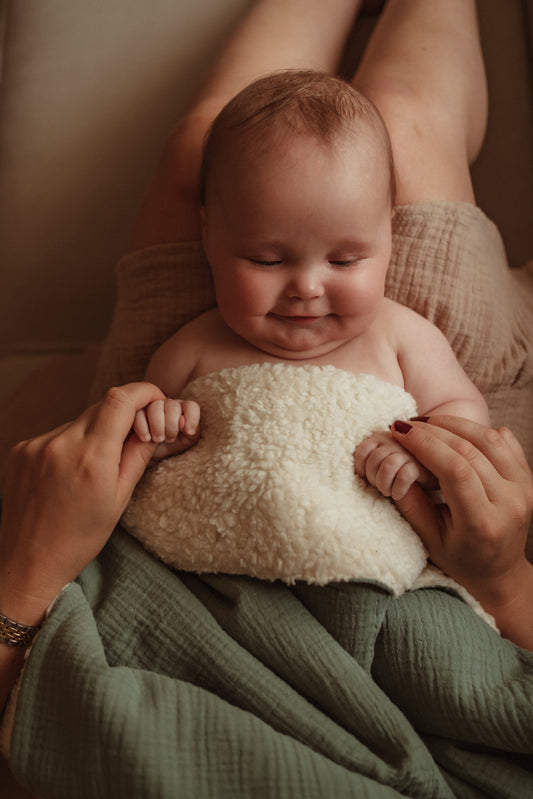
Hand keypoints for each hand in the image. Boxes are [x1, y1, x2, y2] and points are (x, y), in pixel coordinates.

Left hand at [0, 383, 166, 625]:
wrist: (28, 561)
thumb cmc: (78, 539)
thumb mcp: (119, 499)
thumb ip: (137, 456)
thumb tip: (153, 425)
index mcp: (91, 458)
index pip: (120, 399)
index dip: (144, 392)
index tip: (156, 399)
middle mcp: (60, 444)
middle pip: (102, 405)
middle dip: (123, 414)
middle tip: (134, 435)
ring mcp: (36, 445)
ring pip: (79, 420)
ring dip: (96, 431)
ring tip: (95, 466)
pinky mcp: (21, 449)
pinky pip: (57, 433)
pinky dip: (72, 443)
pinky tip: (71, 472)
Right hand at [133, 398, 199, 459]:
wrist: (150, 455)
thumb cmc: (171, 446)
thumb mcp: (186, 442)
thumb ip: (190, 431)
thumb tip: (181, 420)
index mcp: (183, 410)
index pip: (191, 406)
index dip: (191, 419)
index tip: (189, 433)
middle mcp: (168, 404)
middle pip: (173, 406)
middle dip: (172, 426)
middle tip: (169, 439)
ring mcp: (151, 406)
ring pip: (156, 407)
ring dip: (157, 426)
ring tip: (157, 440)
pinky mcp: (136, 411)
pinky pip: (139, 413)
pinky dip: (143, 427)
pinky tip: (146, 439)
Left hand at [354, 429, 436, 499]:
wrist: (437, 473)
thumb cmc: (404, 470)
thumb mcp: (385, 462)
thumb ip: (372, 462)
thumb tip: (356, 473)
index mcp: (382, 437)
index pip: (361, 450)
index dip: (360, 468)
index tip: (367, 480)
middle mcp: (395, 440)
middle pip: (373, 460)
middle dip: (373, 479)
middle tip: (381, 488)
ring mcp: (409, 451)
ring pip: (386, 466)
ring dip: (384, 484)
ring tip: (389, 492)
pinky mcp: (422, 464)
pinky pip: (403, 476)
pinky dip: (397, 488)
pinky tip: (399, 493)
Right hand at [391, 416, 532, 645]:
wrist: (498, 572)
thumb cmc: (458, 558)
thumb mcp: (428, 538)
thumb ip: (411, 502)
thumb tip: (396, 462)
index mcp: (483, 524)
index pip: (455, 470)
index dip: (426, 444)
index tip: (400, 431)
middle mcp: (510, 504)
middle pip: (470, 450)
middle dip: (433, 431)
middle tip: (406, 424)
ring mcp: (524, 489)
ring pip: (489, 439)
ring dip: (454, 424)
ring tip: (427, 423)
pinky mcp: (528, 479)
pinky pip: (505, 441)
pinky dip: (479, 430)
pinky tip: (455, 431)